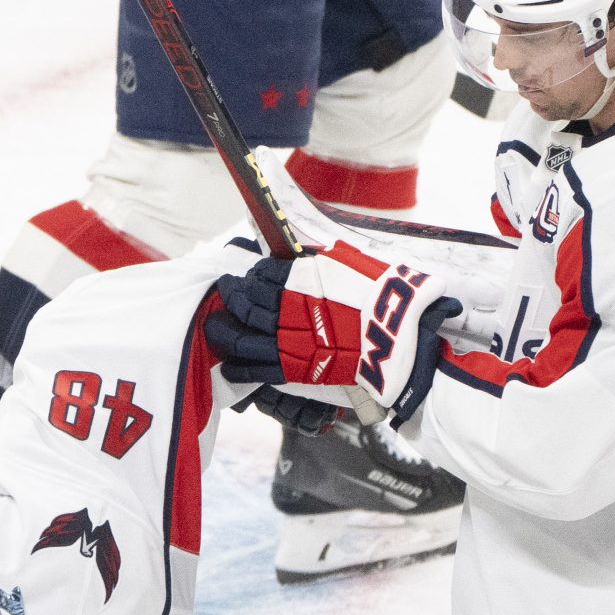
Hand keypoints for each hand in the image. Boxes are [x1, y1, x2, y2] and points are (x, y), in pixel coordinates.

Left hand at [204, 244, 459, 425]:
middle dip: (231, 296)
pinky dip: (238, 366)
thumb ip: (315, 255)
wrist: (399, 336)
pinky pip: (255, 369)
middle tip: (225, 292)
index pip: (259, 275)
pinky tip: (229, 363)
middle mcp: (286, 310)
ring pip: (241, 337)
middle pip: (243, 303)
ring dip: (223, 331)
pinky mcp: (295, 369)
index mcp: (297, 280)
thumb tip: (296, 245)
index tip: (250, 277)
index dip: (252, 276)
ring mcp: (288, 342)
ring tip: (215, 327)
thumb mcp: (346, 259)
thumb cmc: (380, 293)